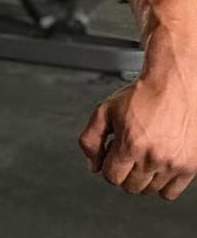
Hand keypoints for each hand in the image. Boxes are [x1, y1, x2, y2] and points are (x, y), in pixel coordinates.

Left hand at [79, 74, 196, 199]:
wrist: (173, 85)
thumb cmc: (141, 95)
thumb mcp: (105, 110)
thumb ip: (91, 138)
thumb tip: (92, 165)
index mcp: (130, 144)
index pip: (111, 177)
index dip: (107, 164)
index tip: (112, 153)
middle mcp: (153, 157)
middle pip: (130, 186)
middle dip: (123, 171)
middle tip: (127, 152)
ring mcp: (172, 164)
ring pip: (149, 190)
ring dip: (142, 177)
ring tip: (143, 154)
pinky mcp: (189, 167)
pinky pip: (171, 193)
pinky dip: (161, 184)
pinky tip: (157, 165)